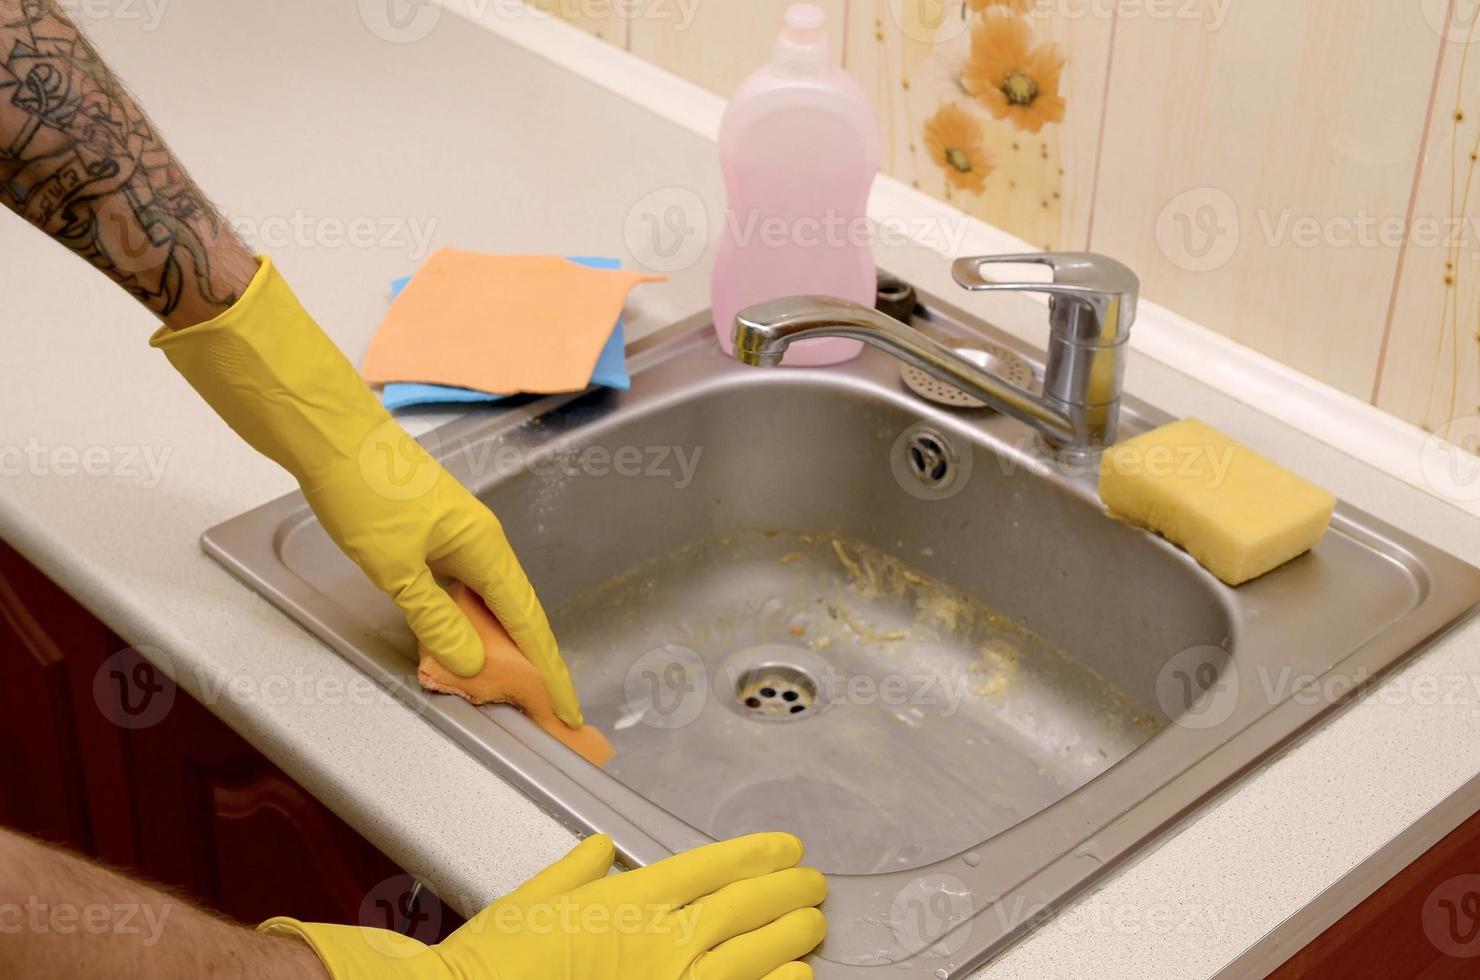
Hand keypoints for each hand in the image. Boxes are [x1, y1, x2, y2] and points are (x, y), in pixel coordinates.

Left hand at [151, 256, 581, 725]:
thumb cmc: (365, 491)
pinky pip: (461, 586)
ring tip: (501, 684)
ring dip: (493, 641)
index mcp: (484, 547)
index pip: (527, 619)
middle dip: (528, 660)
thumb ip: (435, 619)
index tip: (566, 704)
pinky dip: (463, 618)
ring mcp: (457, 534)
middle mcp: (480, 540)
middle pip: (514, 611)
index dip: (548, 666)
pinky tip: (452, 636)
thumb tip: (473, 662)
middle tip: (540, 704)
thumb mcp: (395, 567)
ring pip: (485, 599)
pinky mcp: (431, 531)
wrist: (330, 435)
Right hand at [262, 832, 826, 979]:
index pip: (710, 866)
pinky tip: (795, 977)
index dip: (756, 853)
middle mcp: (661, 940)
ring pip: (753, 954)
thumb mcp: (529, 901)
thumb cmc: (494, 962)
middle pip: (743, 907)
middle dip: (786, 892)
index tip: (785, 847)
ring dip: (791, 937)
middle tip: (813, 884)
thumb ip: (573, 873)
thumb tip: (598, 848)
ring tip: (814, 925)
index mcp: (628, 900)